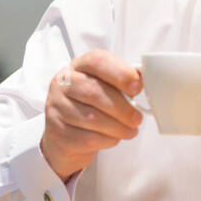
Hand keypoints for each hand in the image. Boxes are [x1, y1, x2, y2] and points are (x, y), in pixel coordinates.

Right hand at [39, 49, 143, 179]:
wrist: (67, 136)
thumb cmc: (93, 107)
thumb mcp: (106, 88)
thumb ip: (123, 82)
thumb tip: (144, 79)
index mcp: (78, 66)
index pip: (97, 61)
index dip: (120, 73)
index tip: (137, 87)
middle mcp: (62, 83)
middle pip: (94, 92)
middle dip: (122, 108)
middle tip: (137, 118)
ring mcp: (56, 107)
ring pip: (91, 118)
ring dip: (118, 127)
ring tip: (130, 130)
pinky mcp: (56, 131)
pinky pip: (87, 138)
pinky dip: (107, 140)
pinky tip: (114, 138)